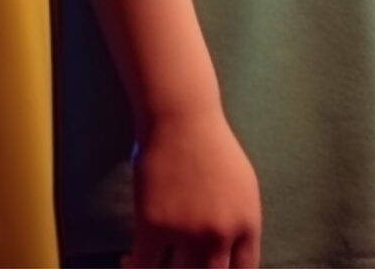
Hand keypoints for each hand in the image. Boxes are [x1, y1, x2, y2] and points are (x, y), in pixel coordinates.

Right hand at [128, 106, 262, 268]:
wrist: (182, 121)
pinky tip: (128, 261)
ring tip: (155, 261)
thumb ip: (239, 226)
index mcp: (247, 224)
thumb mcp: (243, 189)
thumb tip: (230, 257)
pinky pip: (142, 266)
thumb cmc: (214, 150)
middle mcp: (220, 234)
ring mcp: (187, 233)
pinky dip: (133, 267)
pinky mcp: (153, 227)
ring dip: (162, 268)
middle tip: (180, 263)